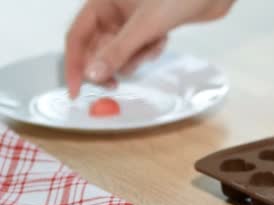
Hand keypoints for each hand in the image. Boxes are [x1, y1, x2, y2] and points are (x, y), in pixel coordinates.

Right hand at [65, 0, 234, 97]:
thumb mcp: (144, 26)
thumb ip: (118, 51)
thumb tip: (93, 75)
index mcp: (101, 2)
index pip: (77, 37)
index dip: (74, 64)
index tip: (75, 90)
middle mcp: (113, 10)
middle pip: (98, 47)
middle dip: (108, 65)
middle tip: (113, 86)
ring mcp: (132, 18)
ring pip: (122, 51)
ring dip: (134, 58)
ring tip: (149, 49)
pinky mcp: (150, 26)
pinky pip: (141, 48)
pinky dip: (150, 50)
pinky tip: (162, 40)